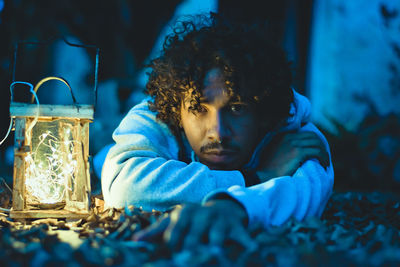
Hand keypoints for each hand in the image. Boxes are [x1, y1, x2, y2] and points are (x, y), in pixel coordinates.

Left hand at [132, 200, 255, 250]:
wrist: (221, 208)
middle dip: (191, 252)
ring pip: (216, 236)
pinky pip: (242, 236)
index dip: (171, 250)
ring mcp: (219, 220)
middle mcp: (201, 214)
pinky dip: (247, 244)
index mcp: (183, 214)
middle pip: (193, 238)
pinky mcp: (236, 226)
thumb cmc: (192, 220)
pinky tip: (251, 251)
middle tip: (188, 262)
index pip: (173, 235)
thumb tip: (133, 242)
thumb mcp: (174, 221)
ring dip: (215, 248)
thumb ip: (155, 232)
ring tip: (213, 257)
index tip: (171, 261)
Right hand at [256, 131, 329, 181]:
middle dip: (321, 145)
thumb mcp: (272, 152)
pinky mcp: (298, 152)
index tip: (317, 151)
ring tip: (325, 162)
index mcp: (283, 135)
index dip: (313, 142)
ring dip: (324, 152)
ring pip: (317, 143)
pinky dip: (323, 158)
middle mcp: (289, 137)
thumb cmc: (266, 168)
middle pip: (313, 136)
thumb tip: (294, 152)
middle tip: (323, 157)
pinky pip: (317, 152)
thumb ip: (283, 147)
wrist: (261, 175)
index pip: (304, 133)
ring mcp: (293, 143)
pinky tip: (324, 165)